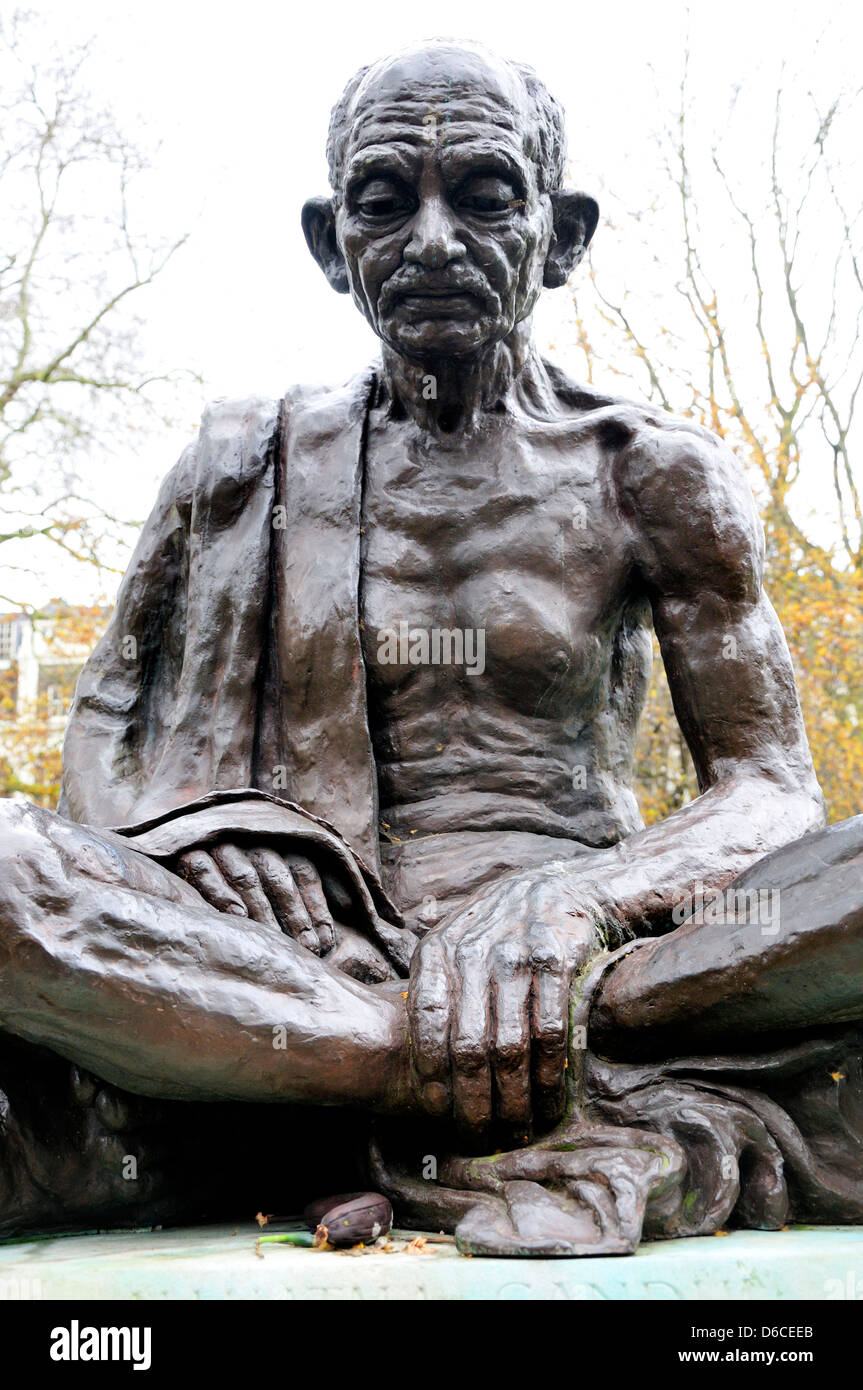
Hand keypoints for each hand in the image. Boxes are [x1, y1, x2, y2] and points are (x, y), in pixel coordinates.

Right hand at [177, 842, 335, 954]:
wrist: (182, 837)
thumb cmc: (239, 870)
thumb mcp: (277, 871)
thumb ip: (309, 885)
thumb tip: (349, 904)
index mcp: (276, 838)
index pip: (303, 867)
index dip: (316, 903)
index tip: (325, 940)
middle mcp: (250, 837)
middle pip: (277, 872)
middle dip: (293, 912)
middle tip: (306, 949)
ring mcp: (218, 842)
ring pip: (246, 874)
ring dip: (262, 908)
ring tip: (275, 940)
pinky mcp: (186, 850)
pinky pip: (205, 869)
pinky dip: (220, 892)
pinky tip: (236, 916)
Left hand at [407, 870, 603, 1134]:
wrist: (557, 887)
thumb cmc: (496, 928)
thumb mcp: (452, 941)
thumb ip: (431, 985)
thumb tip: (400, 1051)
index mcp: (439, 949)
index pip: (425, 1020)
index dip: (429, 1071)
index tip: (436, 1110)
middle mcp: (474, 950)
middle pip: (468, 1045)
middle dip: (472, 1101)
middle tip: (479, 1136)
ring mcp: (516, 955)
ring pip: (509, 1046)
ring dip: (513, 1098)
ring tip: (515, 1129)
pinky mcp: (556, 961)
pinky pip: (550, 1032)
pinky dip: (549, 1074)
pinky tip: (548, 1099)